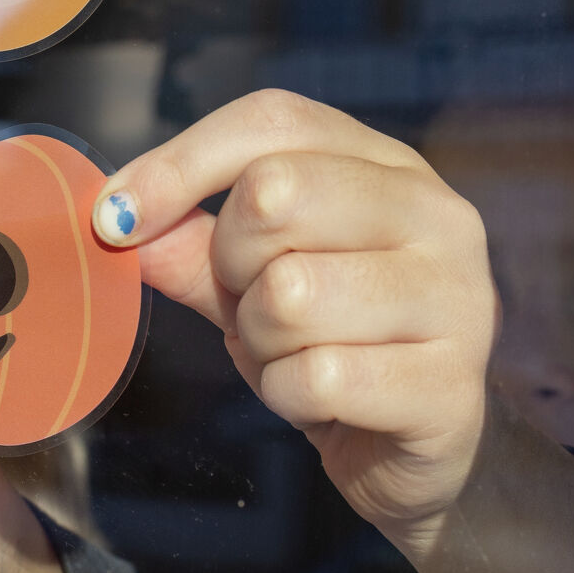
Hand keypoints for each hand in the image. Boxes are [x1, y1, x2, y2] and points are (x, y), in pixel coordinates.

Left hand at [93, 88, 498, 538]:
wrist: (412, 452)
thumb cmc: (331, 344)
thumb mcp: (251, 281)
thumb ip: (190, 243)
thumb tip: (117, 217)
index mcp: (390, 168)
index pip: (274, 120)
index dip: (180, 162)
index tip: (116, 217)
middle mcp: (438, 216)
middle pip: (276, 193)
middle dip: (231, 263)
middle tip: (251, 303)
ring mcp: (457, 299)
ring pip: (291, 293)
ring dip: (260, 341)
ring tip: (293, 356)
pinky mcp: (450, 388)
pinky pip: (317, 378)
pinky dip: (288, 397)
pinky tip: (319, 402)